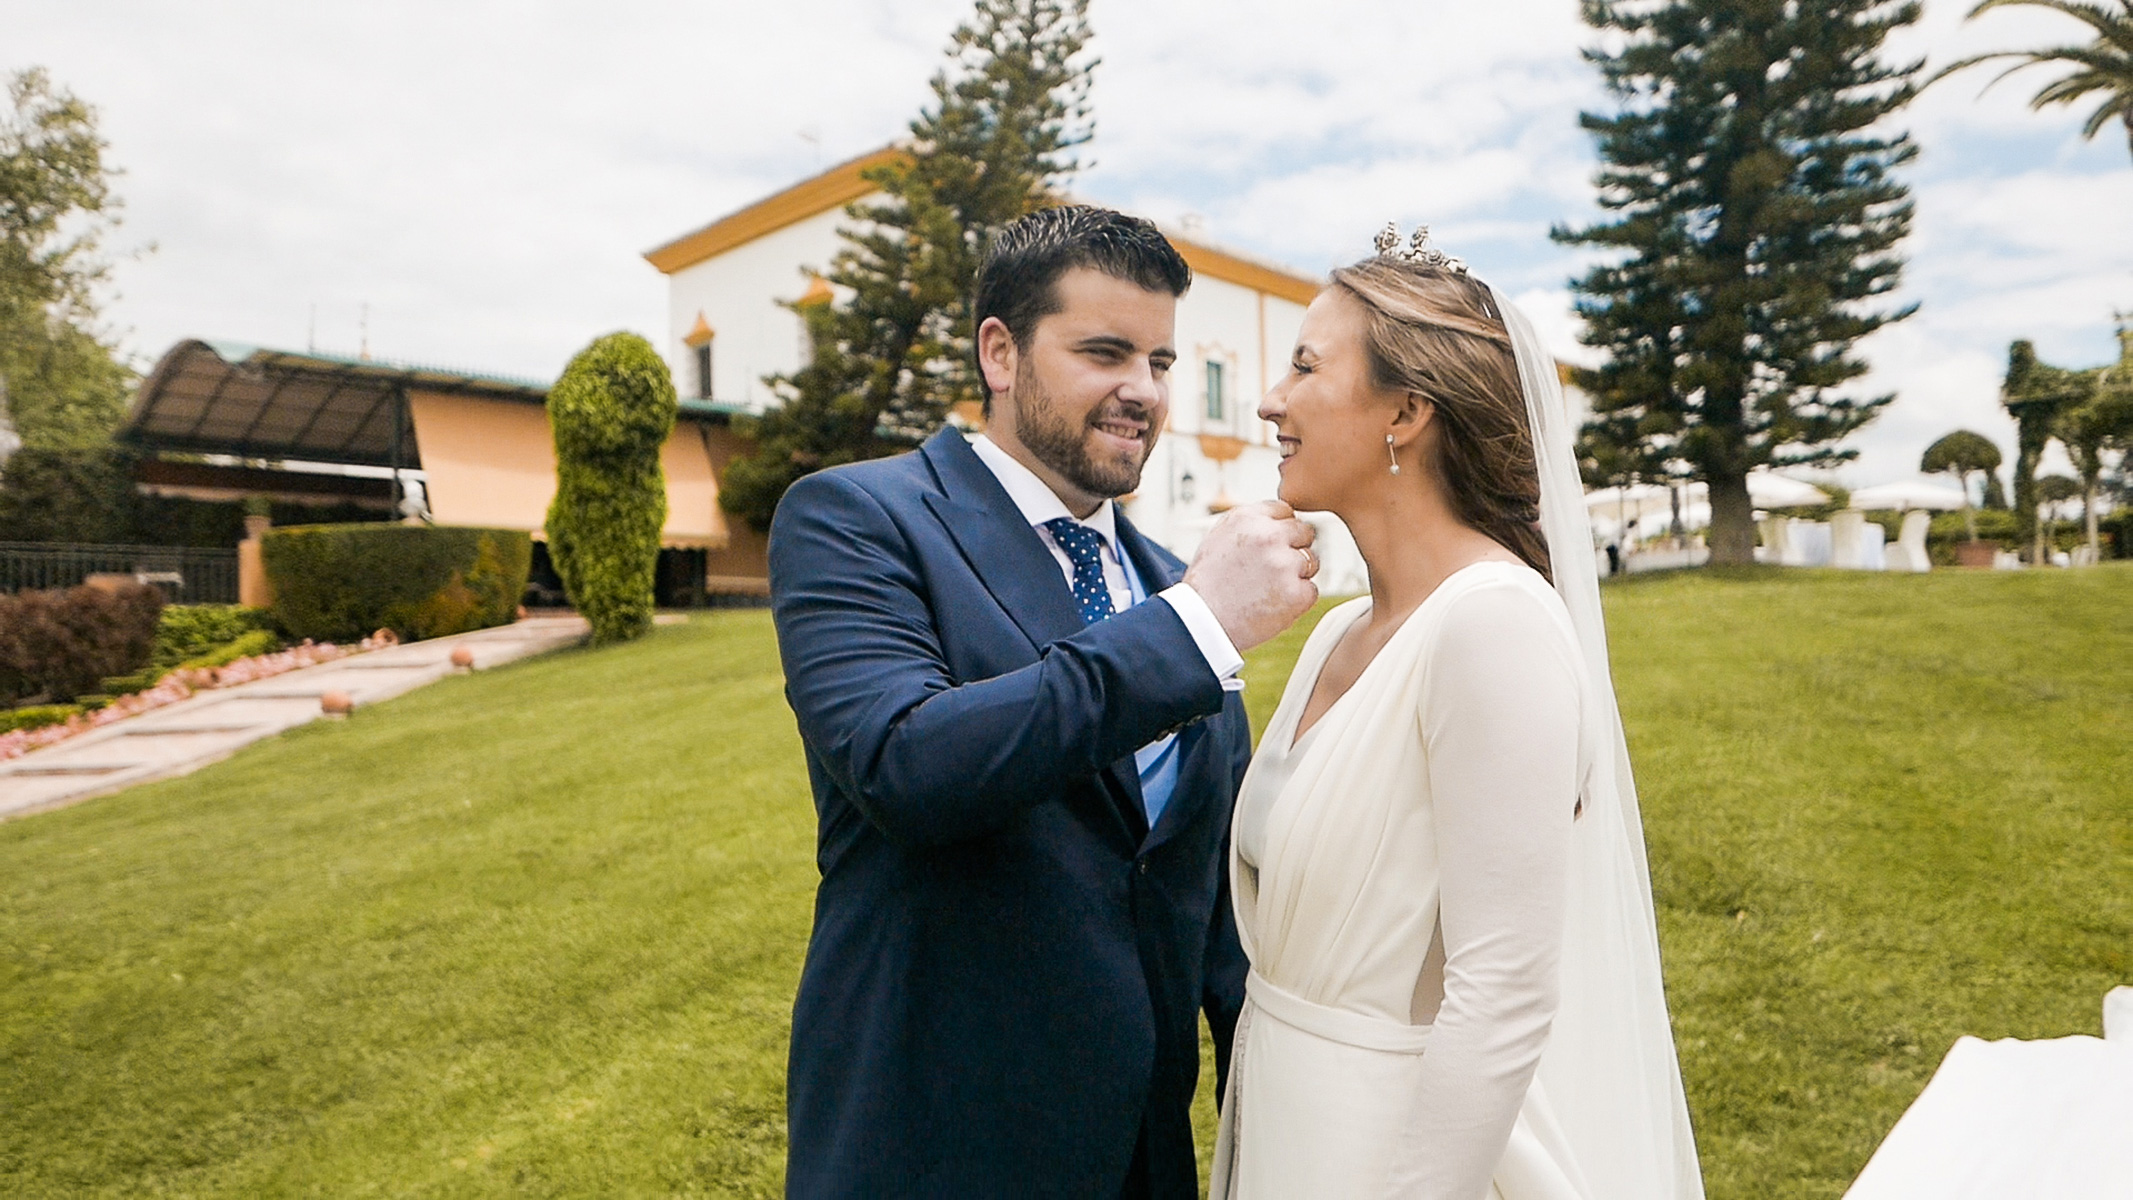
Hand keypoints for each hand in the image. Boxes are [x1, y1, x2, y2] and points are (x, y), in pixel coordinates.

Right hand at [1182, 501, 1318, 651]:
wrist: (1201, 623)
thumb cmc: (1206, 585)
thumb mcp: (1218, 538)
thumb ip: (1251, 525)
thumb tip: (1280, 520)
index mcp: (1247, 518)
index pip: (1285, 510)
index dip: (1280, 531)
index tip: (1269, 548)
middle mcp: (1268, 536)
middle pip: (1304, 532)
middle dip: (1293, 549)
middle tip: (1270, 571)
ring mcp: (1284, 564)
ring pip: (1311, 561)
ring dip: (1297, 575)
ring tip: (1267, 590)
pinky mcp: (1297, 593)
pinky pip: (1311, 590)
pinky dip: (1297, 600)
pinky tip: (1272, 605)